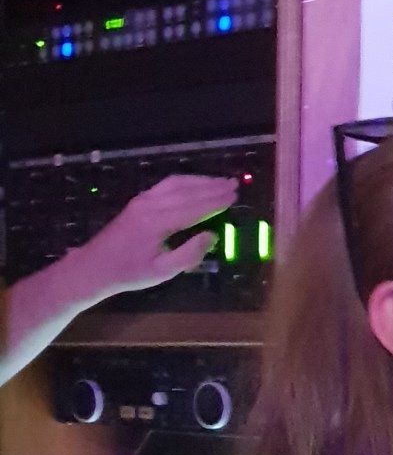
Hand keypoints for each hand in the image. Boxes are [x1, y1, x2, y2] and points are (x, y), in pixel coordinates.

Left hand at [69, 173, 237, 304]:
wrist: (96, 266)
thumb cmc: (130, 273)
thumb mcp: (162, 272)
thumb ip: (189, 254)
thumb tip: (211, 235)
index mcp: (157, 222)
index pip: (193, 207)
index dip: (215, 201)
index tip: (234, 196)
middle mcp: (151, 205)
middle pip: (187, 191)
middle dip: (212, 187)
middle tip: (234, 184)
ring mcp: (143, 200)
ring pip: (176, 183)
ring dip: (200, 181)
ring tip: (220, 182)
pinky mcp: (139, 200)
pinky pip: (166, 185)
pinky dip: (185, 182)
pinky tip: (196, 184)